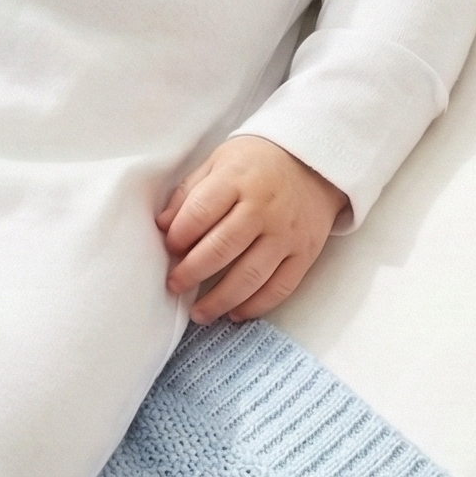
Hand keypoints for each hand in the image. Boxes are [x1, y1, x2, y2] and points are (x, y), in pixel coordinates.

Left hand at [157, 135, 347, 323]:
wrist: (313, 163)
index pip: (200, 213)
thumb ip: (188, 193)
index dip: (178, 235)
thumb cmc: (256, 164)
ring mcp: (286, 234)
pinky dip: (256, 306)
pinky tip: (235, 313)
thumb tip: (162, 225)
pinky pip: (280, 287)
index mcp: (237, 180)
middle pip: (222, 249)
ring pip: (250, 276)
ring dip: (220, 299)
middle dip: (192, 272)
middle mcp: (263, 209)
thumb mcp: (218, 163)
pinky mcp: (305, 253)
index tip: (169, 248)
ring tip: (199, 313)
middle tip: (174, 285)